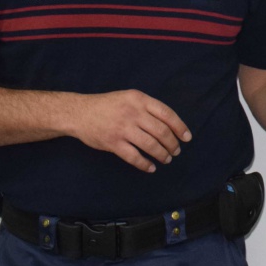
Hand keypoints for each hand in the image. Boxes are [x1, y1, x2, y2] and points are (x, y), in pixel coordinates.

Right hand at [72, 89, 190, 172]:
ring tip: (166, 159)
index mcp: (140, 99)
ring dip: (162, 154)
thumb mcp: (130, 97)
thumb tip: (170, 124)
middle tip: (176, 151)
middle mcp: (133, 113)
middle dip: (172, 144)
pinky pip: (133, 156)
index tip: (187, 138)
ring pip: (150, 145)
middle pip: (161, 131)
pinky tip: (150, 167)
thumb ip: (147, 107)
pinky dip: (144, 164)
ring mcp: (122, 128)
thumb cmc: (108, 105)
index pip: (167, 114)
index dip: (180, 127)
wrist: (79, 112)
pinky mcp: (113, 142)